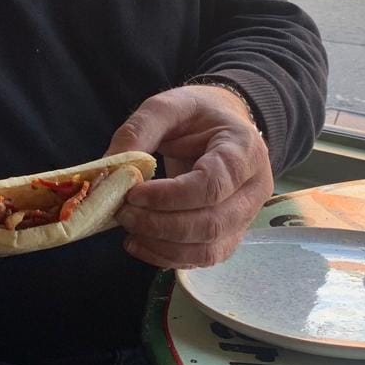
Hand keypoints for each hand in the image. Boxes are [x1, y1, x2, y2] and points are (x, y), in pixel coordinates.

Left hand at [106, 85, 271, 268]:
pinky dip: (166, 257)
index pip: (212, 185)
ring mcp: (245, 217)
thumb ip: (139, 131)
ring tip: (128, 228)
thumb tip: (110, 170)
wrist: (224, 125)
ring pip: (208, 249)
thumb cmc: (198, 115)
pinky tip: (138, 243)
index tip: (132, 193)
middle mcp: (254, 189)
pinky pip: (202, 259)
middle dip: (160, 225)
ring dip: (161, 245)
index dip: (169, 197)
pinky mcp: (230, 236)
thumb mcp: (168, 106)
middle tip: (122, 212)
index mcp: (244, 150)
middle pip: (211, 223)